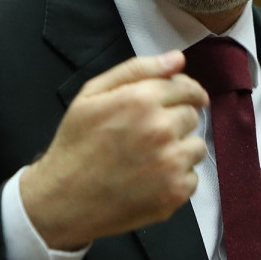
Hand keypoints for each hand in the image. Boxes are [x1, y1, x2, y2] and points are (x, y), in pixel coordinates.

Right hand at [19, 51, 208, 250]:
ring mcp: (170, 162)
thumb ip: (137, 70)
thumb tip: (178, 59)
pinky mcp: (175, 192)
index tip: (184, 100)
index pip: (187, 88)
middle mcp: (161, 128)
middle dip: (176, 121)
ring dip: (180, 150)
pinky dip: (177, 179)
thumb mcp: (92, 95)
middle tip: (150, 135)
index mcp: (141, 99)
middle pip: (192, 116)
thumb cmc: (76, 143)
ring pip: (196, 147)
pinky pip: (193, 177)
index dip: (187, 93)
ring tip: (150, 158)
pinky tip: (151, 180)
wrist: (63, 200)